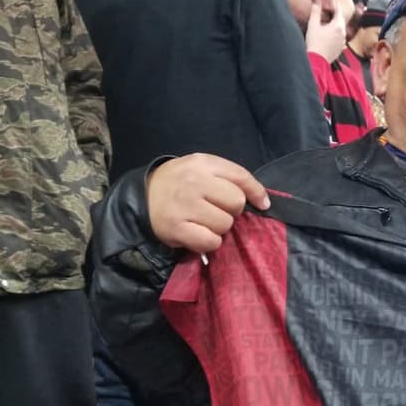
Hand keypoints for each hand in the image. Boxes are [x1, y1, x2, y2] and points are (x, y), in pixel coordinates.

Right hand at [146, 154, 268, 253]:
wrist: (141, 197)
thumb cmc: (178, 183)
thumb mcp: (200, 169)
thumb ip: (230, 178)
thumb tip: (264, 202)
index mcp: (202, 163)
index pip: (241, 176)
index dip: (256, 192)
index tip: (262, 204)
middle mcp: (194, 181)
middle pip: (236, 202)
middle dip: (231, 211)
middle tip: (216, 210)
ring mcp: (184, 205)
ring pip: (225, 224)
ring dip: (219, 228)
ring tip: (203, 222)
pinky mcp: (177, 228)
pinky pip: (211, 241)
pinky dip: (209, 242)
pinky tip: (198, 234)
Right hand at [306, 0, 345, 63]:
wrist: (316, 61)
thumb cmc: (314, 44)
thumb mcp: (313, 25)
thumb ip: (316, 11)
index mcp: (337, 26)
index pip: (338, 10)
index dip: (334, 3)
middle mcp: (342, 33)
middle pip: (340, 19)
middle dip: (336, 13)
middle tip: (331, 7)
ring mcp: (342, 42)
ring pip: (341, 29)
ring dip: (336, 23)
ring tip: (330, 19)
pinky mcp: (340, 48)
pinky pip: (340, 38)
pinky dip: (336, 33)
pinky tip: (332, 33)